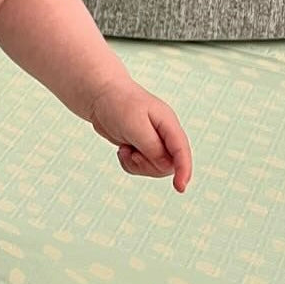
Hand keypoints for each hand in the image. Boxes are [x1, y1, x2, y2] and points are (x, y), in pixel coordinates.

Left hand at [87, 78, 192, 192]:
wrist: (100, 95)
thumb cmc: (118, 104)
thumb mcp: (134, 126)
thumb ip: (152, 147)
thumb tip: (166, 168)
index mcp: (168, 124)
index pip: (182, 151)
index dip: (184, 170)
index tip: (180, 188)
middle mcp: (165, 135)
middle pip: (168, 165)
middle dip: (148, 166)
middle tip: (131, 153)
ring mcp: (154, 142)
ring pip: (154, 169)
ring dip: (137, 165)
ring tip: (124, 148)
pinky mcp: (142, 148)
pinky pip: (141, 168)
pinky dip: (129, 164)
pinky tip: (122, 150)